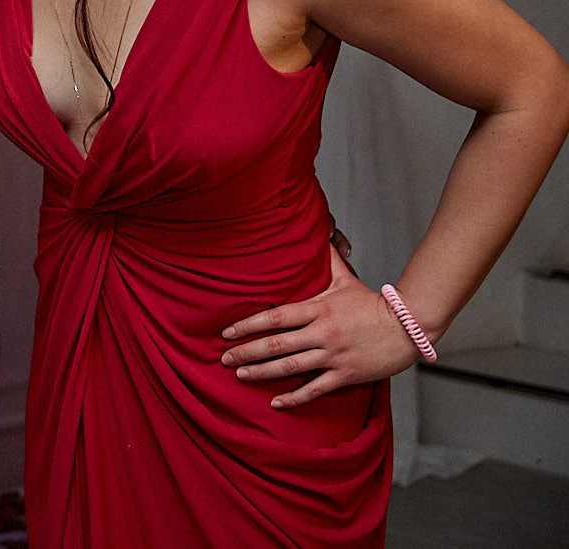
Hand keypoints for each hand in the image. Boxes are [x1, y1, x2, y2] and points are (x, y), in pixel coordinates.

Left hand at [219, 244, 421, 408]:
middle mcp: (322, 333)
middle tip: (224, 357)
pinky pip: (315, 389)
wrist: (408, 327)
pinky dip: (294, 397)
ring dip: (263, 372)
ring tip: (241, 375)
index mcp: (318, 310)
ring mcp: (333, 355)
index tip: (227, 332)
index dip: (248, 325)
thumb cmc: (375, 304)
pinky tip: (276, 402)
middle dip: (247, 352)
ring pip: (291, 367)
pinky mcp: (346, 374)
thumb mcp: (346, 279)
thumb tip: (320, 231)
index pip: (274, 317)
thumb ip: (328, 259)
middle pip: (276, 344)